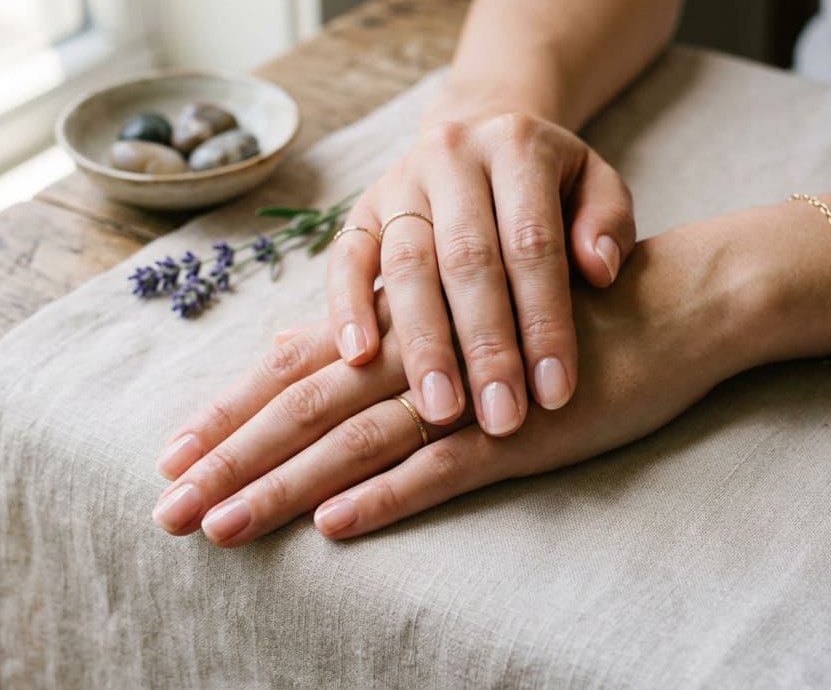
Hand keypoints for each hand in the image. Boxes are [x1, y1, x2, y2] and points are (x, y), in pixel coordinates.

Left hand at [153, 215, 774, 545]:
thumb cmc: (555, 317)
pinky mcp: (519, 433)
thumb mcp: (459, 322)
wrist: (665, 303)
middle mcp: (418, 359)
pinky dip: (386, 496)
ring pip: (354, 443)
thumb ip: (387, 341)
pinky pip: (442, 469)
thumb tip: (301, 353)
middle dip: (229, 461)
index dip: (228, 415)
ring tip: (220, 527)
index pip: (294, 374)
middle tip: (165, 512)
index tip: (168, 458)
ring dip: (282, 488)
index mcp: (400, 333)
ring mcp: (466, 396)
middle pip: (303, 410)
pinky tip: (334, 527)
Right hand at [327, 111, 635, 435]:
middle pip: (467, 260)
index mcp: (517, 145)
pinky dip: (347, 308)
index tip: (556, 392)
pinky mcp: (361, 209)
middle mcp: (452, 155)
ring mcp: (399, 182)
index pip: (532, 243)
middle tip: (501, 418)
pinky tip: (359, 361)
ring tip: (440, 411)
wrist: (481, 134)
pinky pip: (346, 258)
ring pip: (406, 266)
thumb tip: (600, 271)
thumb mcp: (596, 185)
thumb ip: (608, 222)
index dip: (545, 321)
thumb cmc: (550, 185)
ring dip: (422, 345)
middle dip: (485, 348)